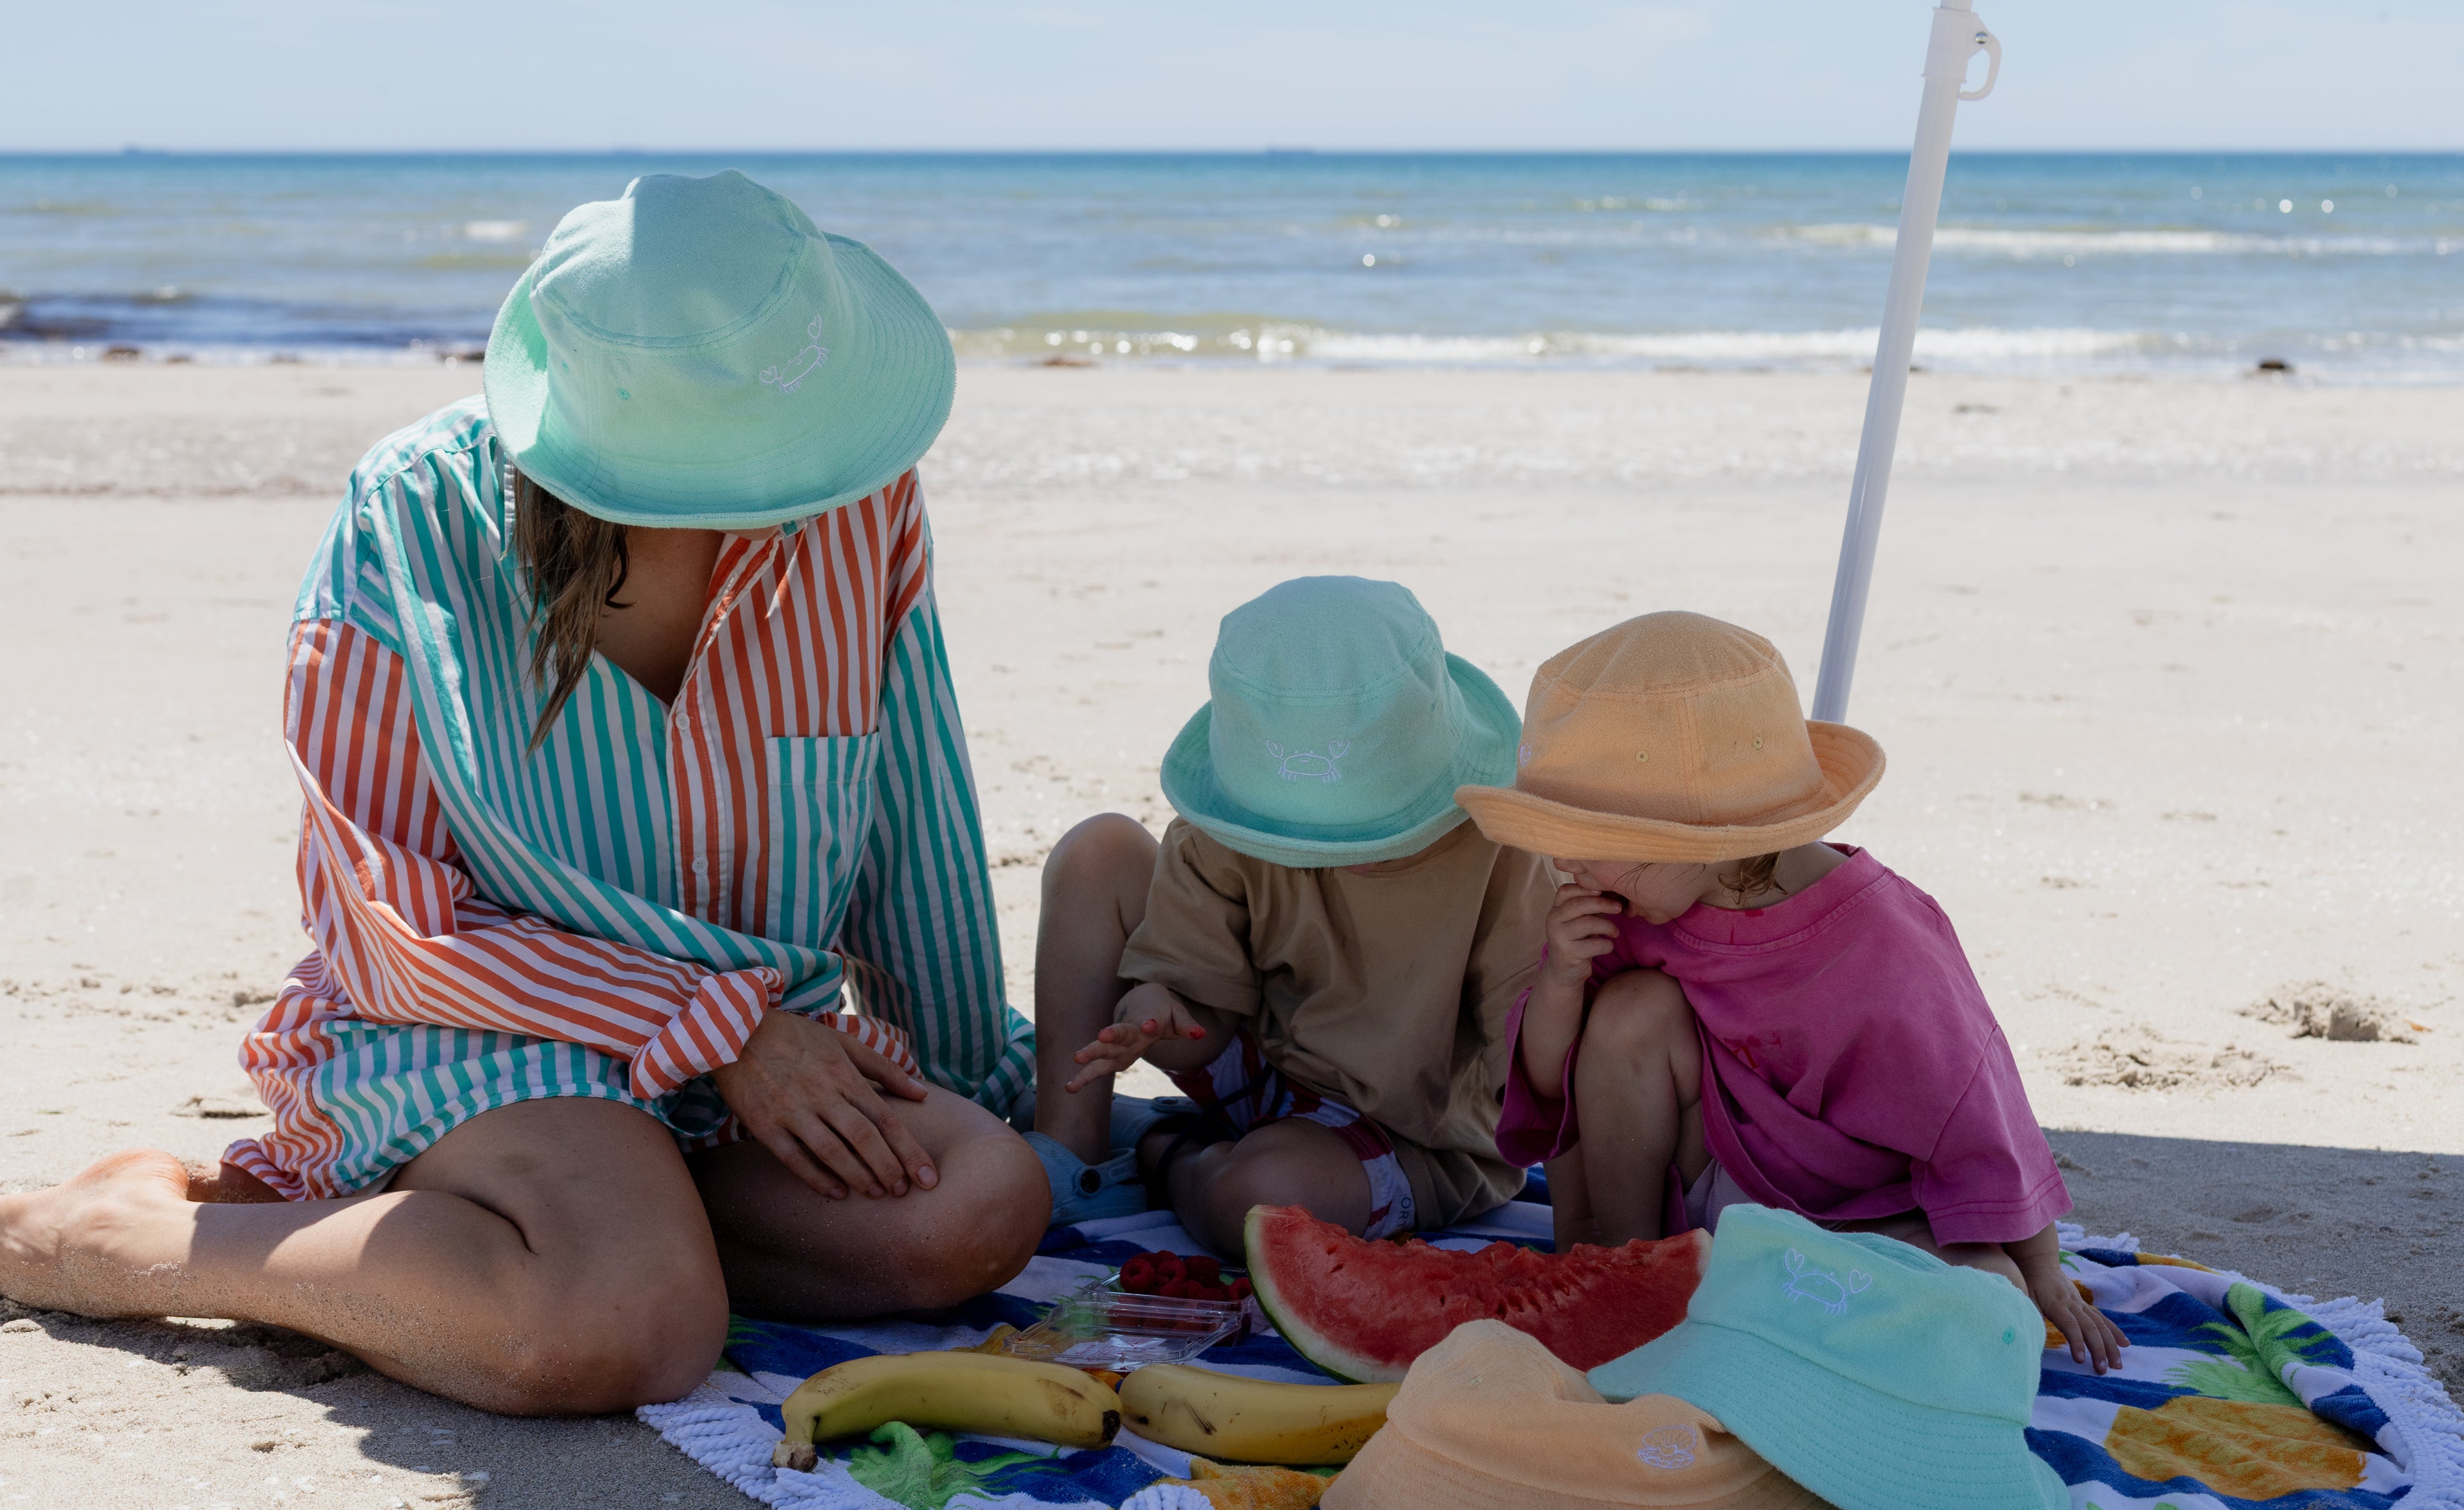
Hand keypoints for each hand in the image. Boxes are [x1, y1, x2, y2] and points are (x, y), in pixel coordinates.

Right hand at [711, 1011, 934, 1200]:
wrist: (737, 1029)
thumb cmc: (796, 1036)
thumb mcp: (844, 1042)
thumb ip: (885, 1068)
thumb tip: (923, 1092)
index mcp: (845, 1075)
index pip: (886, 1119)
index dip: (909, 1151)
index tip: (928, 1176)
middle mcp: (822, 1094)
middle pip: (864, 1138)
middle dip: (888, 1168)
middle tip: (903, 1191)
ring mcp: (792, 1110)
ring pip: (832, 1151)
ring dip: (857, 1176)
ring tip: (876, 1194)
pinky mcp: (764, 1124)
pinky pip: (794, 1158)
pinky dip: (816, 1178)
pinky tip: (836, 1193)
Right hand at [1066, 986, 1207, 1092]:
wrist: (1143, 1000)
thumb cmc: (1164, 1012)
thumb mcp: (1178, 1017)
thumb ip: (1187, 1026)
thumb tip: (1201, 1035)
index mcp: (1149, 1020)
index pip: (1150, 1021)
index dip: (1151, 1023)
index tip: (1149, 1025)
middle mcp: (1130, 1032)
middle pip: (1120, 1033)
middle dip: (1112, 1035)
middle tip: (1101, 1035)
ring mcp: (1119, 1044)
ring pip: (1104, 1049)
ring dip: (1092, 1054)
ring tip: (1076, 1059)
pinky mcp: (1112, 1056)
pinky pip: (1097, 1067)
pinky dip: (1084, 1076)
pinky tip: (1069, 1088)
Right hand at [1541, 882, 1624, 986]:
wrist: (1564, 970)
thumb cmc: (1577, 939)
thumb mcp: (1581, 920)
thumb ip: (1591, 906)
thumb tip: (1614, 892)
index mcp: (1556, 910)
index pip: (1565, 891)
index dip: (1585, 888)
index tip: (1603, 891)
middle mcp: (1553, 921)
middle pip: (1578, 905)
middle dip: (1602, 903)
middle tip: (1619, 907)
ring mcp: (1559, 938)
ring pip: (1588, 924)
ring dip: (1608, 926)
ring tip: (1615, 932)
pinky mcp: (1568, 954)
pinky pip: (1594, 945)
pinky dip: (1607, 945)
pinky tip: (1607, 946)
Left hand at [2022, 1256, 2127, 1373]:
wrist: (2039, 1263)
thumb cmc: (2029, 1284)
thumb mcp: (2025, 1298)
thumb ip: (2030, 1315)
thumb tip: (2029, 1335)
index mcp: (2056, 1305)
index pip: (2070, 1325)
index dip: (2076, 1342)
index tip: (2080, 1360)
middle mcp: (2073, 1304)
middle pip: (2090, 1328)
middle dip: (2098, 1350)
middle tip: (2103, 1370)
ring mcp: (2081, 1304)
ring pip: (2100, 1325)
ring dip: (2110, 1345)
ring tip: (2117, 1364)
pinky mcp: (2085, 1305)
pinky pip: (2102, 1318)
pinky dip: (2114, 1331)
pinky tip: (2124, 1344)